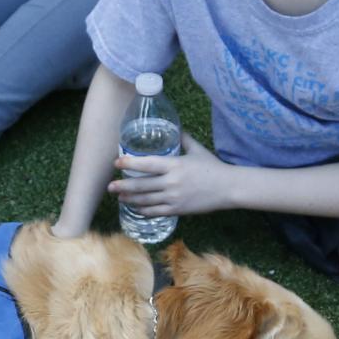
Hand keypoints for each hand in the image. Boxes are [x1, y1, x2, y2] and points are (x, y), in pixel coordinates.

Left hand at [109, 140, 232, 218]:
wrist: (228, 188)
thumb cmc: (213, 167)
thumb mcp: (197, 149)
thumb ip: (182, 139)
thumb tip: (173, 127)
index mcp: (175, 165)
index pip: (147, 164)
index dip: (129, 163)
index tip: (117, 162)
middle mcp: (172, 182)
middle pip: (141, 185)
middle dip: (123, 186)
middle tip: (110, 186)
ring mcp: (174, 198)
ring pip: (145, 200)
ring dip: (130, 199)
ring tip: (120, 197)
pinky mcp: (178, 210)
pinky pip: (155, 212)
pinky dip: (143, 211)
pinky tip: (136, 208)